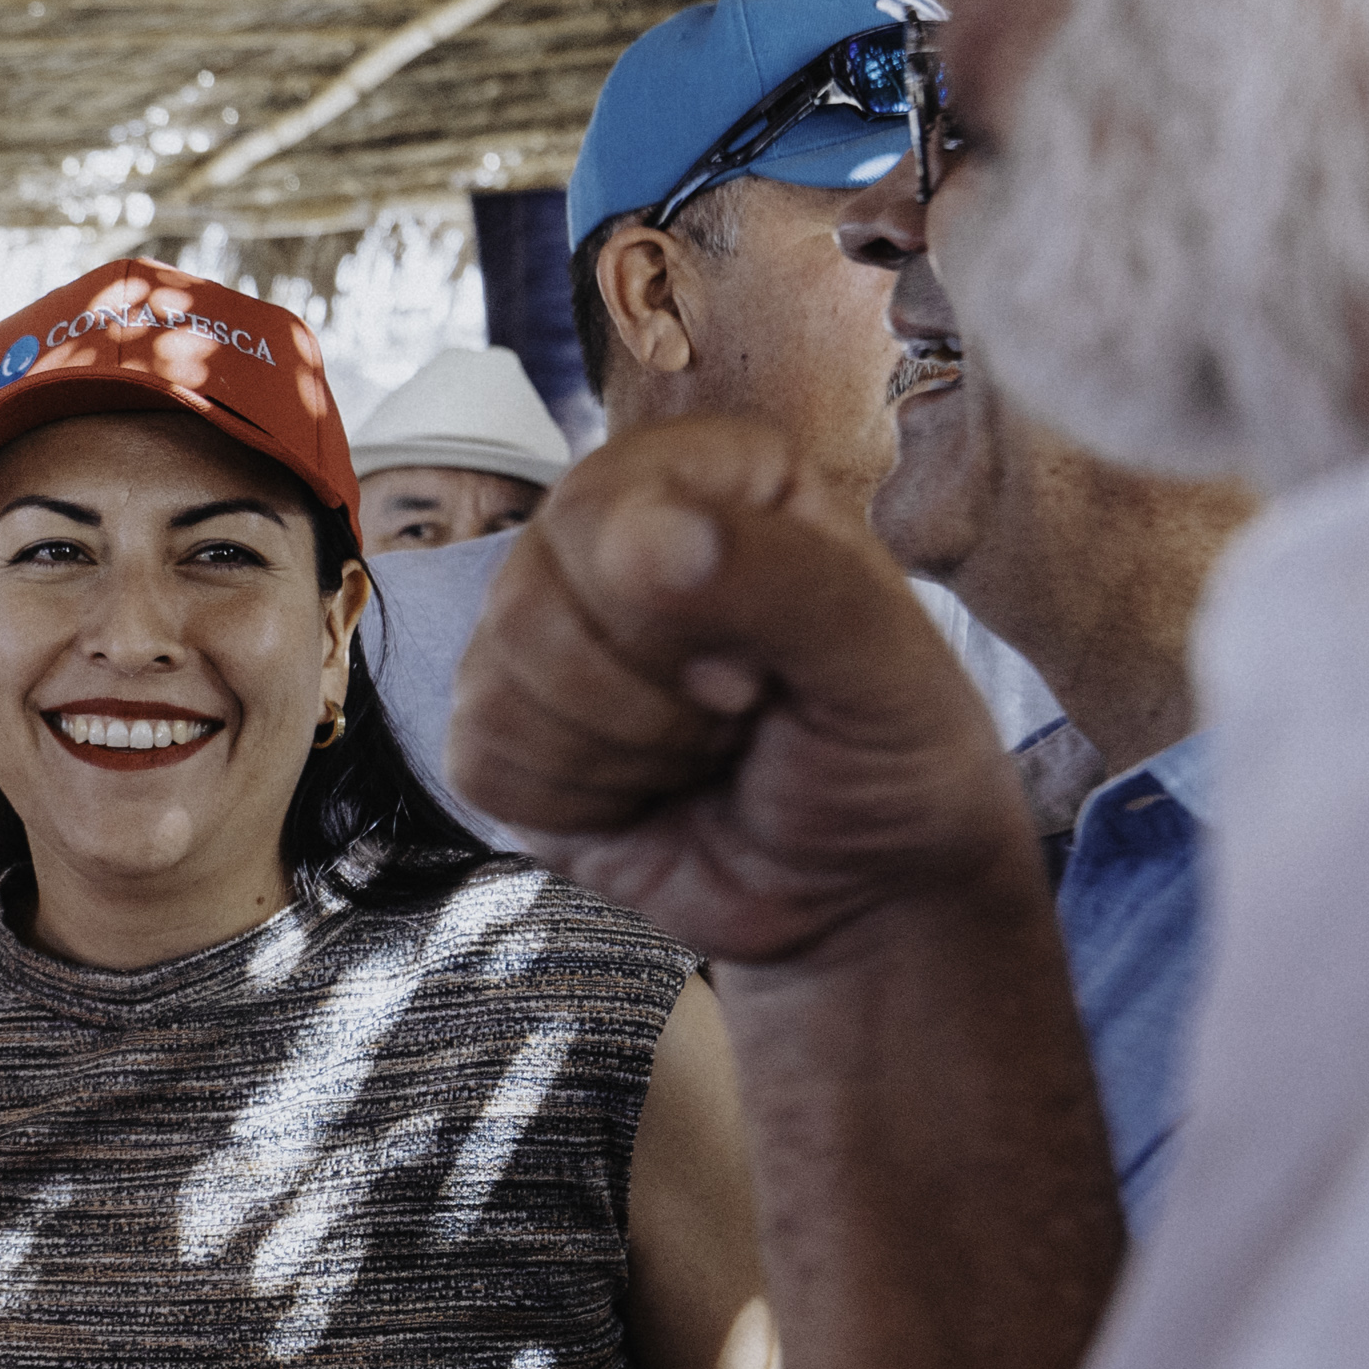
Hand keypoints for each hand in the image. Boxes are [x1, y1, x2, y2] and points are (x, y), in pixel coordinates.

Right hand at [444, 420, 1035, 963]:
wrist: (861, 889)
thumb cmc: (889, 760)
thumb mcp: (882, 667)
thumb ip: (780, 580)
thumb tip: (644, 538)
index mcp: (709, 478)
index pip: (601, 502)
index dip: (662, 609)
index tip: (755, 677)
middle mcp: (611, 537)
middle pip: (527, 598)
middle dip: (645, 701)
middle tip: (734, 720)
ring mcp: (546, 633)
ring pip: (495, 681)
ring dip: (620, 757)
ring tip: (701, 757)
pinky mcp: (506, 728)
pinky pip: (478, 756)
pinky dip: (574, 803)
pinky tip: (645, 795)